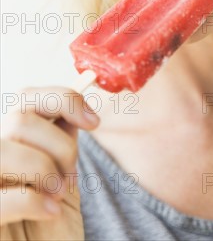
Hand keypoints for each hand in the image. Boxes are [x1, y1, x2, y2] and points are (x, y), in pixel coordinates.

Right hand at [1, 85, 99, 225]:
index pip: (25, 96)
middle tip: (71, 176)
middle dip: (59, 145)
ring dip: (44, 169)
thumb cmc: (48, 226)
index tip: (94, 122)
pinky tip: (50, 211)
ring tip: (59, 194)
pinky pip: (1, 197)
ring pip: (4, 148)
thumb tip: (70, 109)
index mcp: (8, 140)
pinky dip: (34, 200)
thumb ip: (60, 142)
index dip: (63, 100)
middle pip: (18, 118)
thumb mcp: (61, 178)